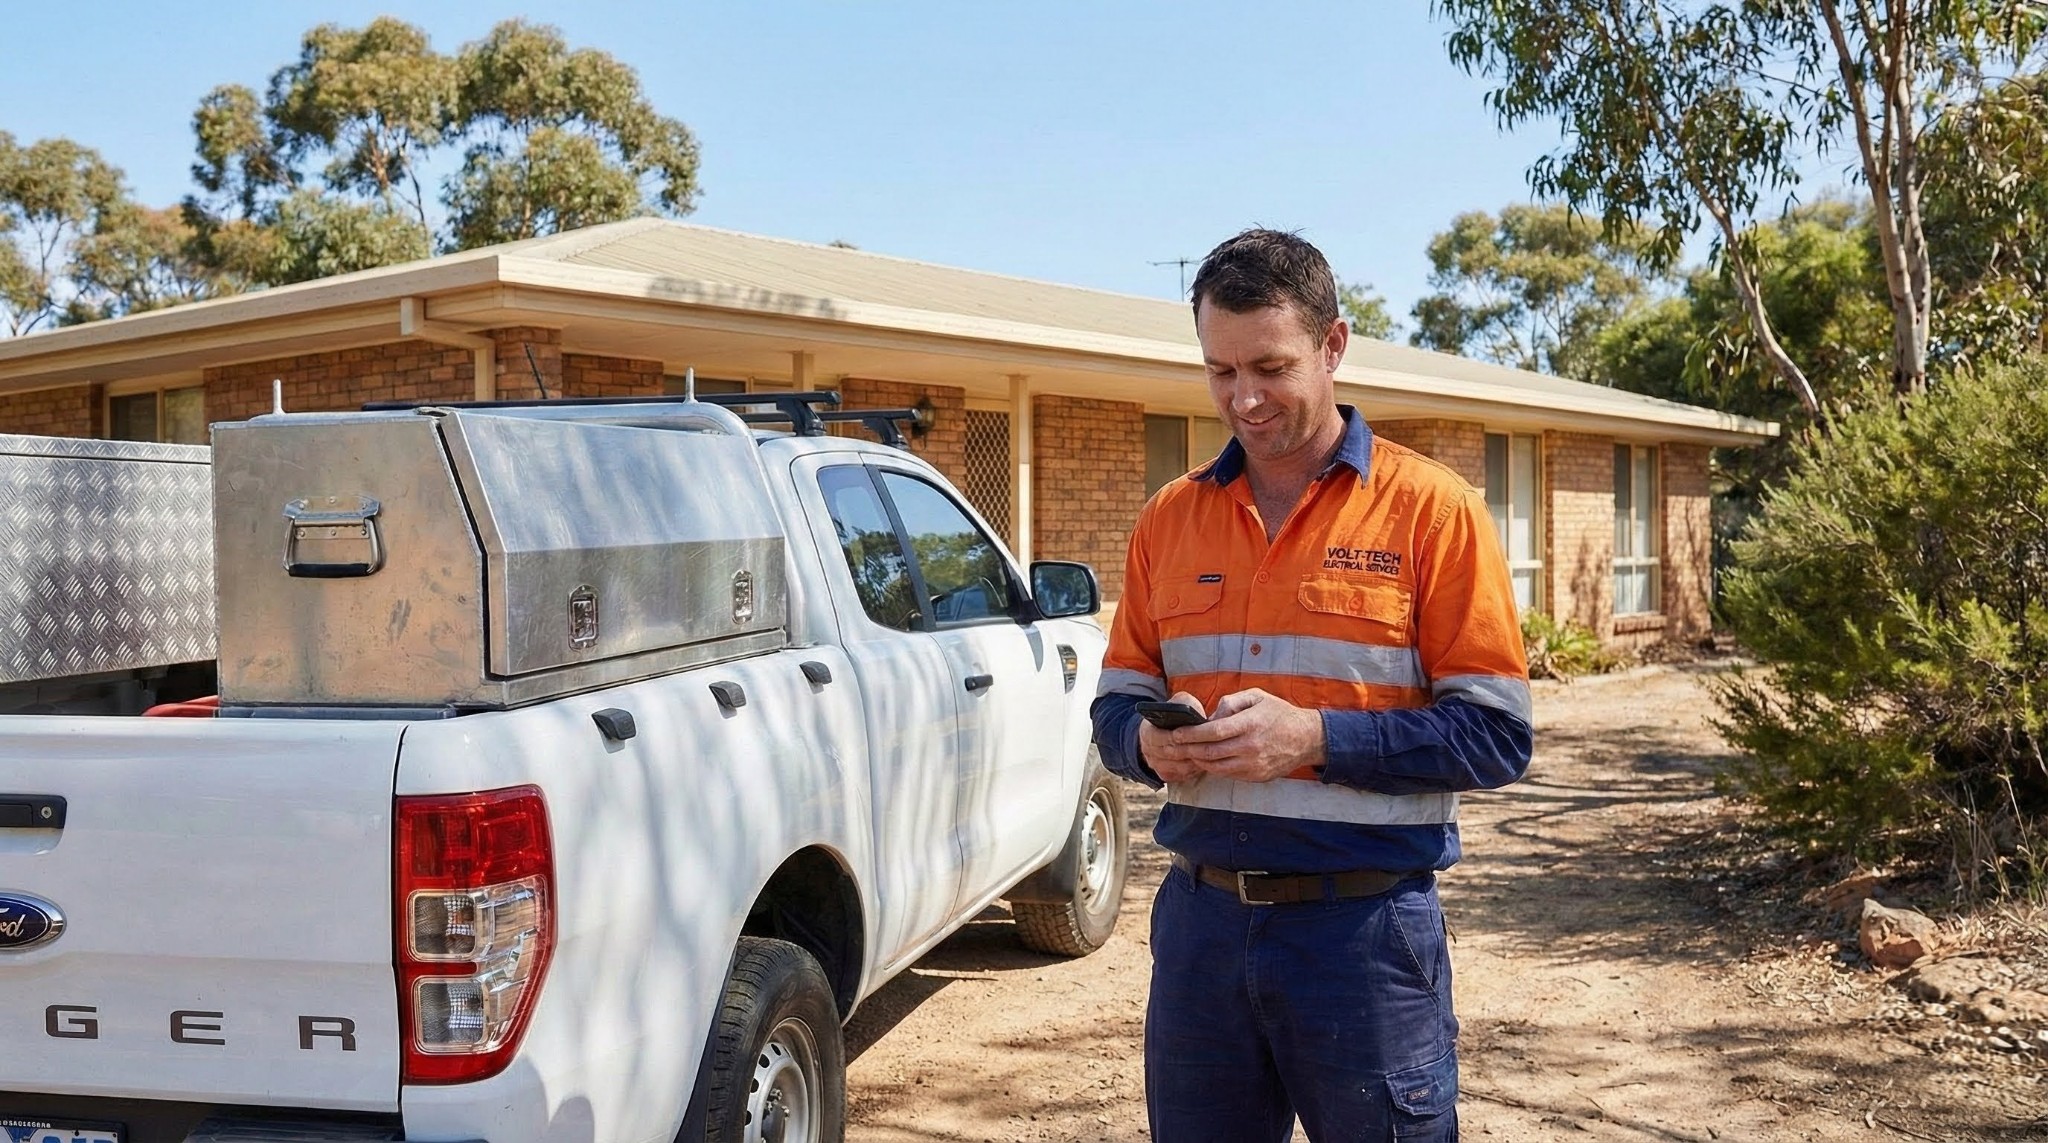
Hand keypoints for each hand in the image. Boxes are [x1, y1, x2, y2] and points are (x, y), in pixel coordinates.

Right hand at [1137, 691, 1208, 782]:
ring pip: (1181, 767)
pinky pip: (1183, 776)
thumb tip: (1196, 714)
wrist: (1158, 732)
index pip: (1166, 737)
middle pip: (1175, 754)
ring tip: (1213, 755)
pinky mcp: (1165, 776)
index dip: (1184, 736)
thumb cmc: (1171, 716)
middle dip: (1195, 750)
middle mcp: (1149, 751)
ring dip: (1197, 761)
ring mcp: (1157, 766)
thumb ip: (1184, 704)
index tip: (1201, 732)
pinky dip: (1195, 770)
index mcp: (1148, 732)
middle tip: (1213, 746)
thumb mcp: (1175, 703)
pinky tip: (1206, 762)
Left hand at [1170, 688, 1325, 782]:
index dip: (1191, 734)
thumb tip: (1210, 715)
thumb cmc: (1279, 714)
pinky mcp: (1256, 776)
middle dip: (1187, 749)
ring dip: (1198, 761)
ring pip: (1216, 767)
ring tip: (1186, 753)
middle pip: (1210, 752)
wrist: (1307, 739)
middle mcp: (1251, 746)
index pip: (1213, 732)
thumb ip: (1231, 702)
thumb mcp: (1257, 697)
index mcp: (1250, 724)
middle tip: (1173, 746)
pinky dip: (1213, 768)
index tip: (1177, 733)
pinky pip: (1227, 774)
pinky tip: (1206, 760)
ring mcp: (1253, 764)